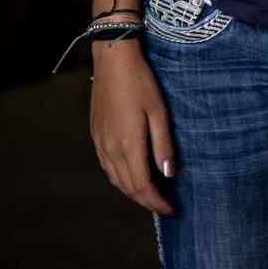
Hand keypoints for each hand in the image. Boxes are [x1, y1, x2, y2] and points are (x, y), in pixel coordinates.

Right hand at [90, 39, 177, 217]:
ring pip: (115, 179)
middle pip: (127, 187)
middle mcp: (110, 148)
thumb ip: (163, 144)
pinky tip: (131, 173)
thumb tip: (169, 175)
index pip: (142, 186)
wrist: (113, 58)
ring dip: (133, 191)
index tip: (171, 210)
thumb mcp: (159, 111)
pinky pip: (107, 166)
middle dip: (146, 201)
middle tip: (164, 206)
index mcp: (127, 144)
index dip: (156, 202)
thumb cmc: (140, 81)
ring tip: (151, 194)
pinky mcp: (96, 133)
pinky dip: (121, 177)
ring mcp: (100, 141)